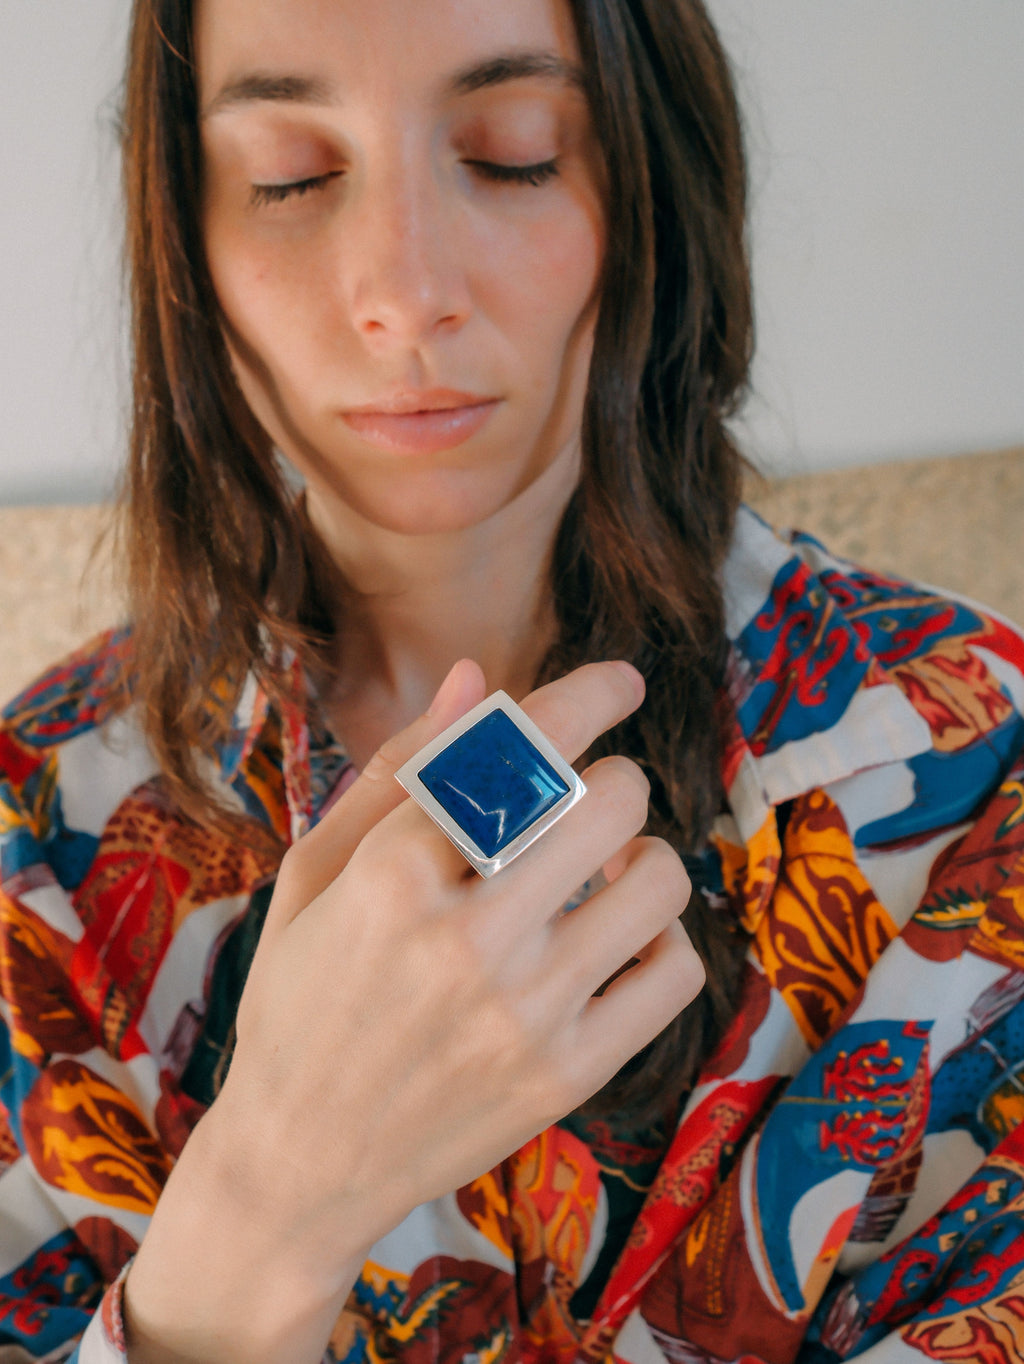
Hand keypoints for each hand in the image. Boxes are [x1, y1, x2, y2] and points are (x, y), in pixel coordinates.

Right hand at [124, 659, 702, 1363]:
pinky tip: (616, 941)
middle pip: (607, 799)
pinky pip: (673, 974)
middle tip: (586, 800)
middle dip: (609, 779)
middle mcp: (466, 937)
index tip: (621, 681)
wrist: (300, 1162)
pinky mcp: (569, 1073)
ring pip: (656, 880)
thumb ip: (398, 771)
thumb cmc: (300, 999)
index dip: (585, 698)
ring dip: (640, 854)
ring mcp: (526, 1012)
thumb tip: (476, 676)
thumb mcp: (316, 875)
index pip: (518, 750)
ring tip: (600, 871)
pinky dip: (660, 940)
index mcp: (390, 874)